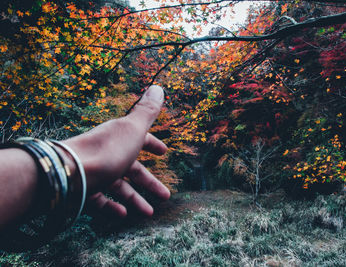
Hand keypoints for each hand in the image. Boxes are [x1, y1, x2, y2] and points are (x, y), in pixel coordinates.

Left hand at [62, 85, 169, 217]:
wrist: (71, 172)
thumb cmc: (107, 151)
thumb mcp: (133, 129)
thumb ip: (147, 111)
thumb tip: (158, 87)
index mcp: (120, 138)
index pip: (140, 139)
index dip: (153, 145)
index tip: (164, 152)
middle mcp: (108, 154)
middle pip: (132, 169)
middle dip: (149, 182)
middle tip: (165, 195)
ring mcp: (96, 173)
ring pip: (118, 187)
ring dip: (135, 199)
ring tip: (149, 213)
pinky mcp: (85, 190)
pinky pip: (100, 200)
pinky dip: (112, 207)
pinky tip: (123, 215)